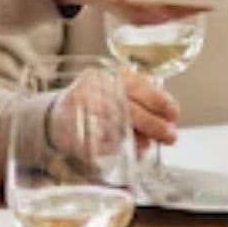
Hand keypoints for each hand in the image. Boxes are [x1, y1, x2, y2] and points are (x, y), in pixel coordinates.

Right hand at [45, 67, 177, 154]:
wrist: (53, 119)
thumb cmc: (92, 105)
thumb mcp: (113, 93)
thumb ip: (139, 99)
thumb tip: (168, 116)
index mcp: (105, 77)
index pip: (137, 85)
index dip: (159, 100)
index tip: (174, 114)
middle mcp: (91, 91)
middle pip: (130, 108)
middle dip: (154, 124)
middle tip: (170, 136)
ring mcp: (79, 112)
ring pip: (117, 126)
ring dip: (139, 138)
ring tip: (149, 145)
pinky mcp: (71, 133)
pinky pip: (101, 142)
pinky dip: (119, 147)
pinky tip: (129, 149)